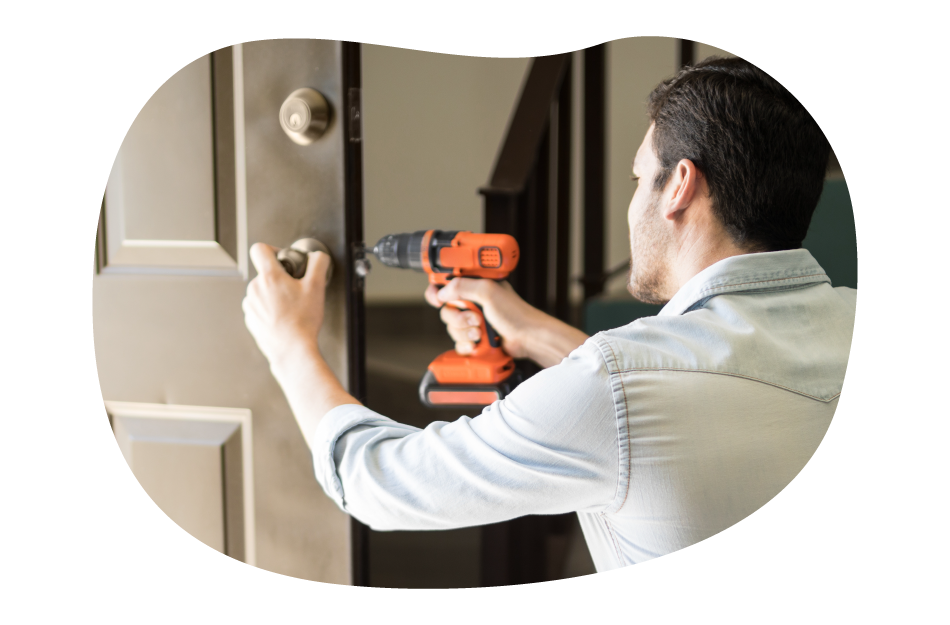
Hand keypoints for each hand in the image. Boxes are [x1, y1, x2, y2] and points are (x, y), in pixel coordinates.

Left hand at [243, 242, 331, 367]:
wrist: (292, 349)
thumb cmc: (303, 321)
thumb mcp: (317, 287)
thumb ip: (319, 264)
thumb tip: (317, 256)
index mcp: (270, 277)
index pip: (260, 249)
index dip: (273, 249)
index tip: (283, 259)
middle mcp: (255, 288)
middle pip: (265, 273)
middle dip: (280, 278)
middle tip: (295, 290)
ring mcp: (251, 305)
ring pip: (262, 291)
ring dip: (274, 294)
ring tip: (290, 307)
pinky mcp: (251, 320)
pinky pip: (259, 307)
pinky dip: (270, 309)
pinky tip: (284, 318)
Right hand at [422, 279, 540, 361]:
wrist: (528, 338)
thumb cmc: (516, 313)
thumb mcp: (489, 292)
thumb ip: (463, 286)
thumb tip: (442, 292)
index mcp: (475, 286)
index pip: (447, 285)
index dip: (437, 293)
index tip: (438, 301)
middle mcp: (473, 302)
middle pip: (446, 310)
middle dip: (458, 318)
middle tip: (475, 319)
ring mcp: (474, 321)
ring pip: (452, 328)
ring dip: (465, 333)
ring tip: (481, 332)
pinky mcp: (476, 337)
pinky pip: (459, 343)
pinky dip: (467, 345)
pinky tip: (478, 343)